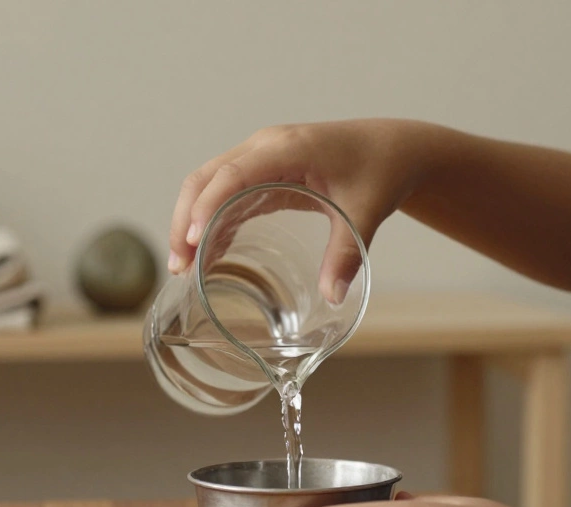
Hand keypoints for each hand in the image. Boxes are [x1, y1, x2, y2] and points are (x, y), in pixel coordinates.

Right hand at [168, 119, 432, 302]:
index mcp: (287, 148)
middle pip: (206, 177)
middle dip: (184, 220)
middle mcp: (265, 147)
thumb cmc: (379, 170)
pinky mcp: (262, 170)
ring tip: (183, 267)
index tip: (192, 240)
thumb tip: (333, 295)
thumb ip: (347, 252)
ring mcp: (260, 156)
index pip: (232, 174)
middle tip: (179, 265)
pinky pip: (225, 192)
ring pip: (208, 184)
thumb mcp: (366, 211)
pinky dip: (209, 220)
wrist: (391, 148)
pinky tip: (206, 253)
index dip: (207, 205)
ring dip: (190, 221)